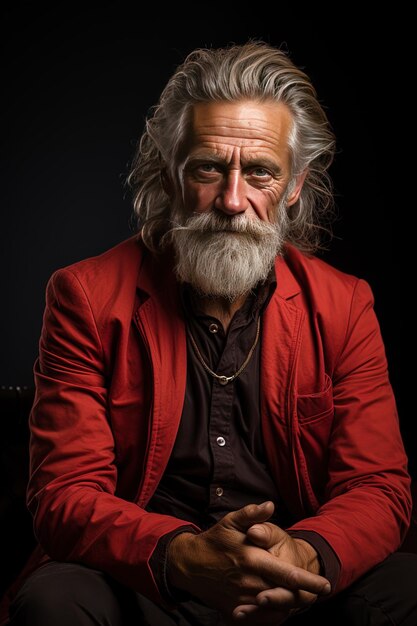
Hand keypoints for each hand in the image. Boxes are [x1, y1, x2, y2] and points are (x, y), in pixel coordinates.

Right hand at [167, 502, 329, 623]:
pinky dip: (275, 615)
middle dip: (306, 596)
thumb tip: (270, 505)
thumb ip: (252, 514)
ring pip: (276, 608)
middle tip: (319, 591)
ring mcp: (243, 600)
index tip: (326, 585)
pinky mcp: (236, 611)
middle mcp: (250, 583)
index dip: (310, 581)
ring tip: (303, 597)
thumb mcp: (230, 522)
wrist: (188, 565)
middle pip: (287, 596)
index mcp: (253, 560)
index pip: (288, 575)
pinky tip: (281, 606)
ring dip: (291, 605)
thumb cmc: (213, 541)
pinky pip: (262, 618)